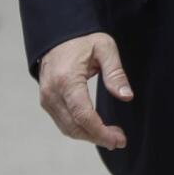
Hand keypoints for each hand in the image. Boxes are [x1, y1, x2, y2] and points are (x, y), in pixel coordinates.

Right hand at [38, 32, 132, 149]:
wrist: (57, 34)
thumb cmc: (82, 39)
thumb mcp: (105, 48)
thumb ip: (115, 73)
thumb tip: (126, 96)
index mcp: (67, 80)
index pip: (83, 115)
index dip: (101, 131)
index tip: (118, 139)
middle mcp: (52, 93)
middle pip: (75, 127)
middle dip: (98, 137)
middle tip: (119, 140)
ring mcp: (47, 98)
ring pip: (68, 128)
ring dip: (89, 136)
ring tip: (111, 135)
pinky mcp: (46, 101)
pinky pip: (63, 122)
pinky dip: (79, 129)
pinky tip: (95, 128)